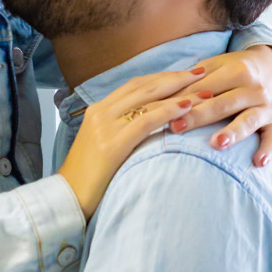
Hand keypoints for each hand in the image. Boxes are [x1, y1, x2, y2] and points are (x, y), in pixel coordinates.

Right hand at [58, 68, 205, 217]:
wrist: (67, 199)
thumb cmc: (88, 177)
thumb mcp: (102, 145)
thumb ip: (120, 129)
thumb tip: (146, 124)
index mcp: (97, 110)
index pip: (135, 85)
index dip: (162, 77)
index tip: (185, 73)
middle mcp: (100, 112)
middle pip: (143, 86)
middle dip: (175, 77)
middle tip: (202, 72)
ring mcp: (104, 126)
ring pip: (147, 99)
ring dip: (179, 93)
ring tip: (204, 90)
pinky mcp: (111, 144)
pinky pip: (145, 121)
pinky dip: (168, 111)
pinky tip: (187, 108)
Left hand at [167, 45, 271, 166]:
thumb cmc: (235, 69)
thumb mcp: (216, 66)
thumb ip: (193, 80)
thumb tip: (164, 98)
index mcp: (237, 70)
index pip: (205, 87)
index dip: (183, 100)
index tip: (162, 112)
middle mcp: (254, 88)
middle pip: (223, 104)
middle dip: (199, 116)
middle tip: (176, 127)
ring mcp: (267, 106)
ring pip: (248, 120)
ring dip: (233, 132)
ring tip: (217, 143)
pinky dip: (268, 150)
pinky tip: (258, 163)